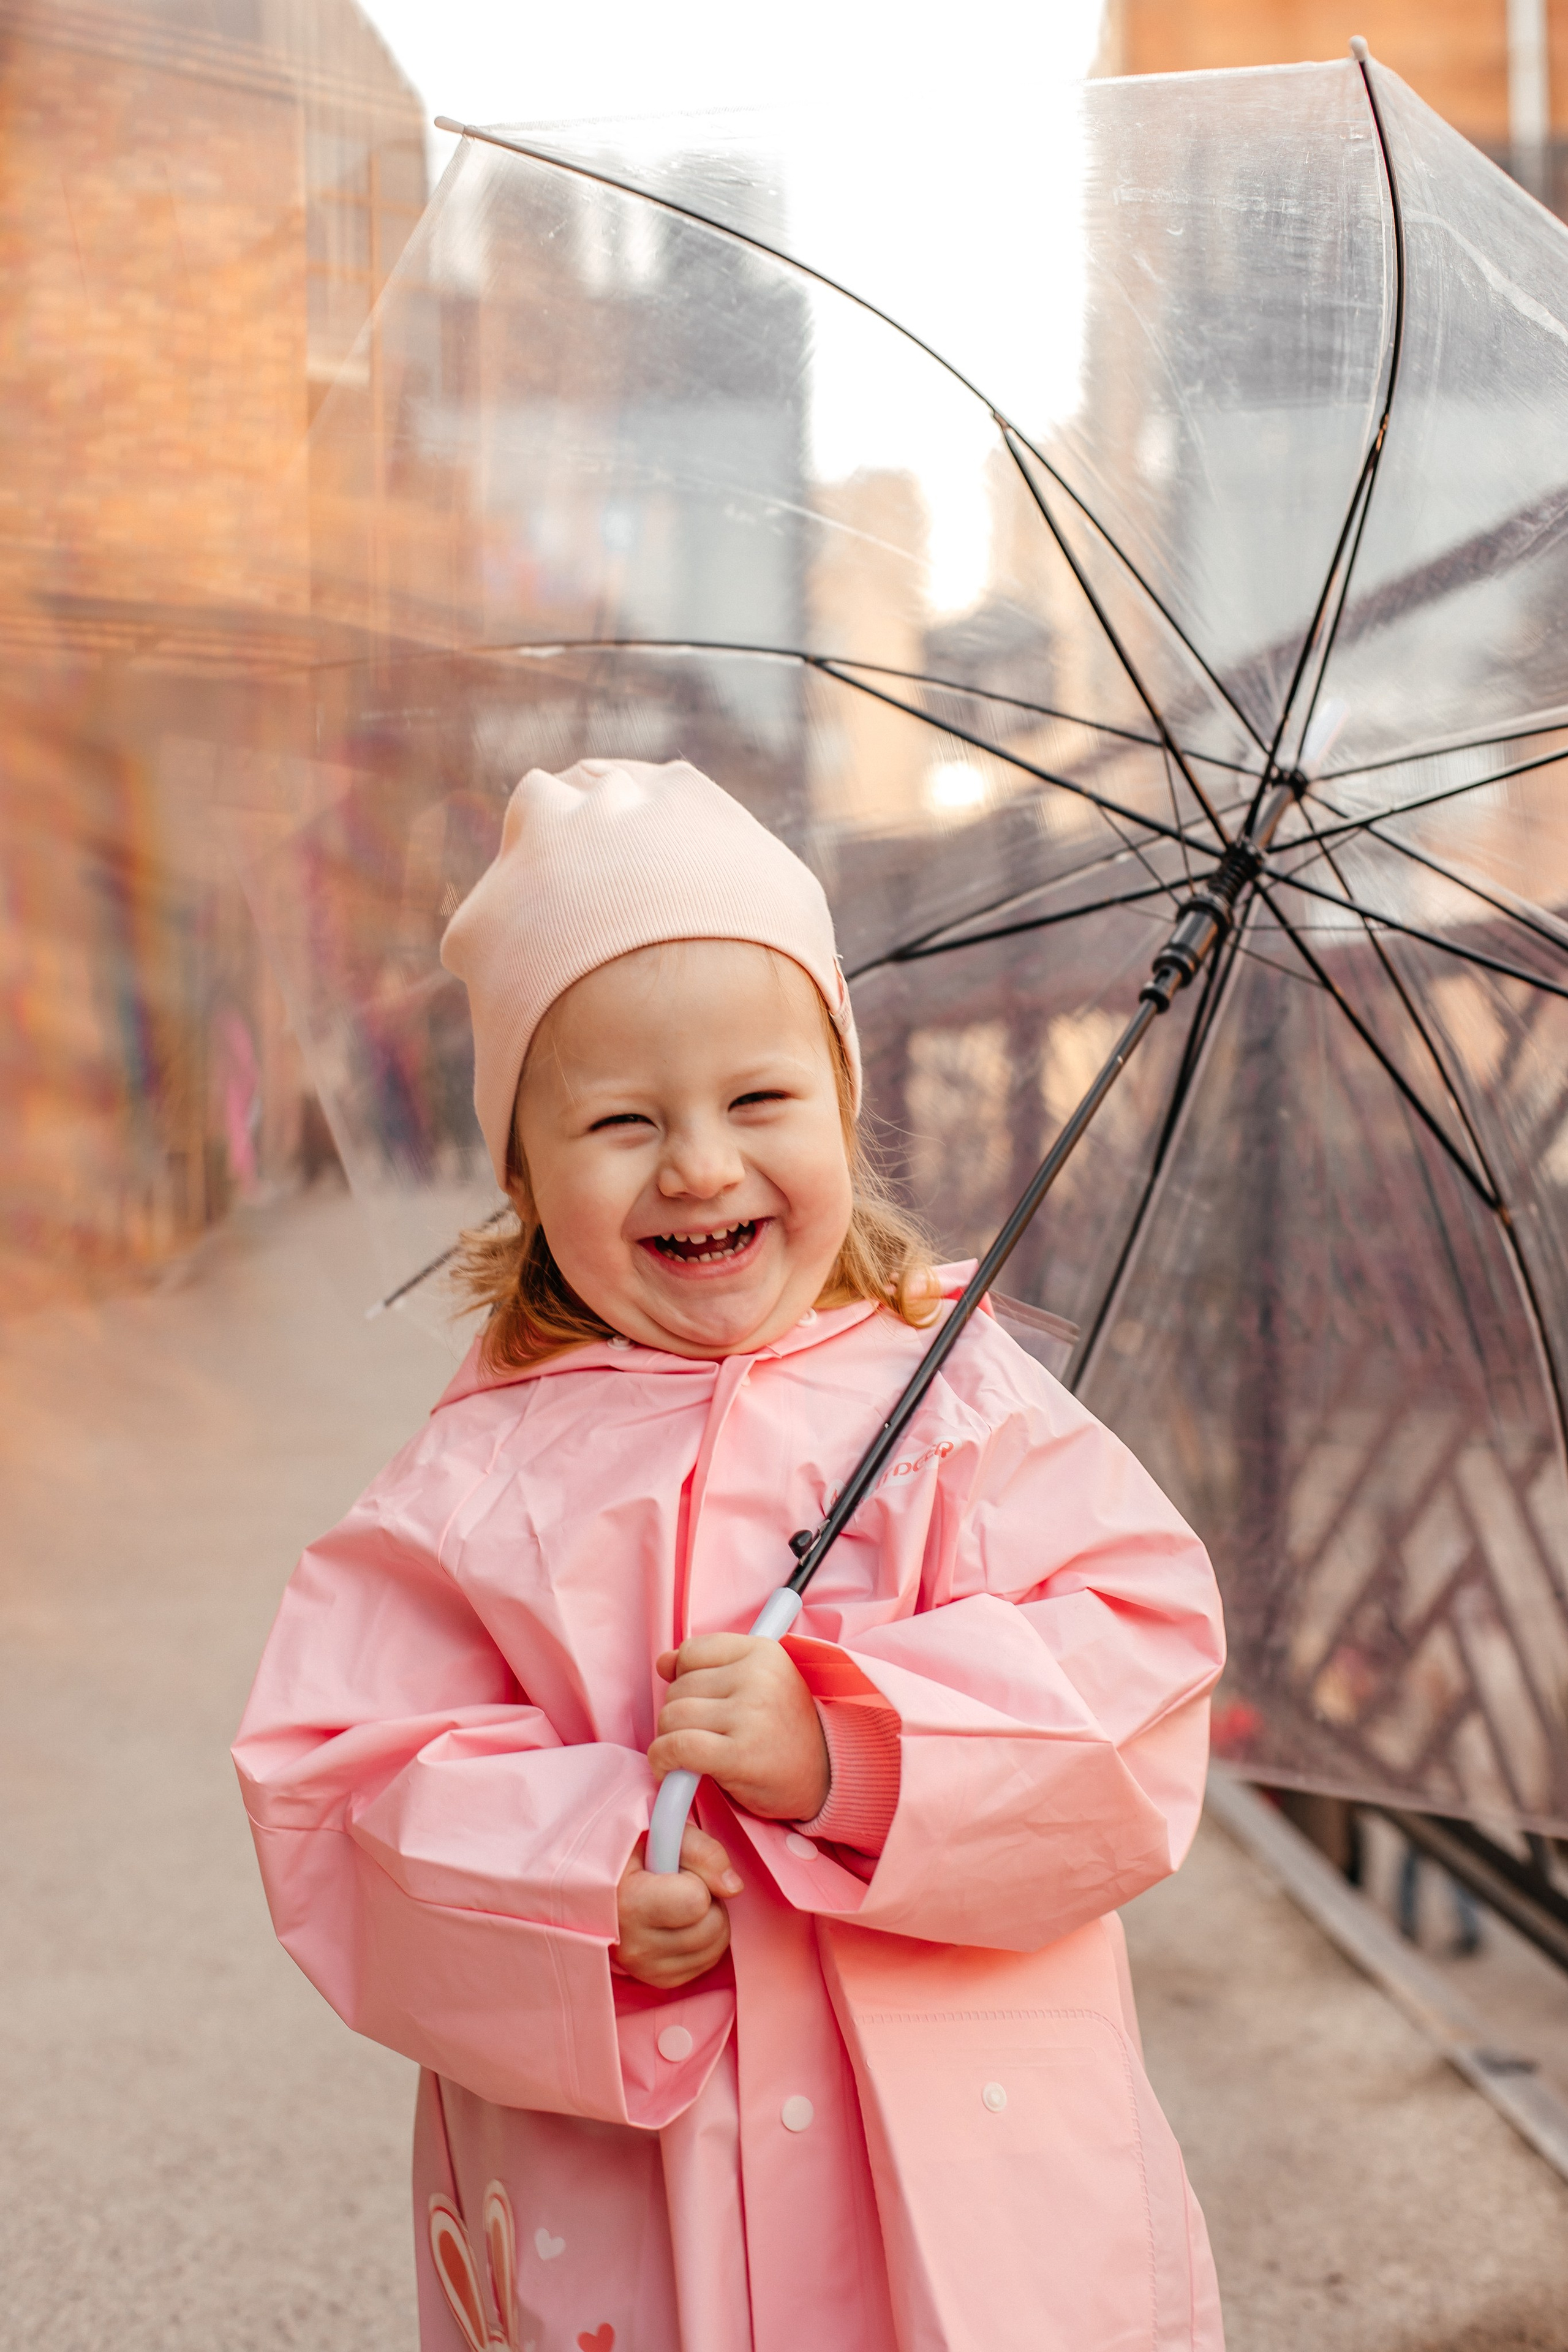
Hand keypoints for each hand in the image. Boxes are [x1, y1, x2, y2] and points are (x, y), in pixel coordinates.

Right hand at [613, 1824, 740, 1989]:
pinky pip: (707, 1962)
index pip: (695, 1902)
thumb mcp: (664, 1835)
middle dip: (709, 1900)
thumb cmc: (638, 1854)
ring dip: (710, 1920)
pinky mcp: (660, 1980)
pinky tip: (681, 1923)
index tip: (675, 1871)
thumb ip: (703, 1851)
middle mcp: (633, 1945)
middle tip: (682, 1886)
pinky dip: (705, 1941)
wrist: (607, 1885)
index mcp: (628, 1903)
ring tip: (682, 1903)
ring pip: (715, 1948)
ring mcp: (645, 1969)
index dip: (696, 1879)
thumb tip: (733, 1888)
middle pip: (712, 1928)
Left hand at [651, 1634, 829, 1821]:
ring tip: (689, 1755)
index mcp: (763, 1651)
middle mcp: (758, 1676)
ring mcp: (751, 1714)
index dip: (684, 1679)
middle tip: (702, 1736)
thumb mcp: (756, 1684)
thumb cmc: (784, 1729)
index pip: (691, 1652)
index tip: (699, 1702)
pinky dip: (664, 1760)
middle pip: (678, 1688)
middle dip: (678, 1715)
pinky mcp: (741, 1753)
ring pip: (672, 1716)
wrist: (828, 1774)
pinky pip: (678, 1747)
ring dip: (669, 1740)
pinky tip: (672, 1770)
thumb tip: (664, 1662)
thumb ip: (709, 1667)